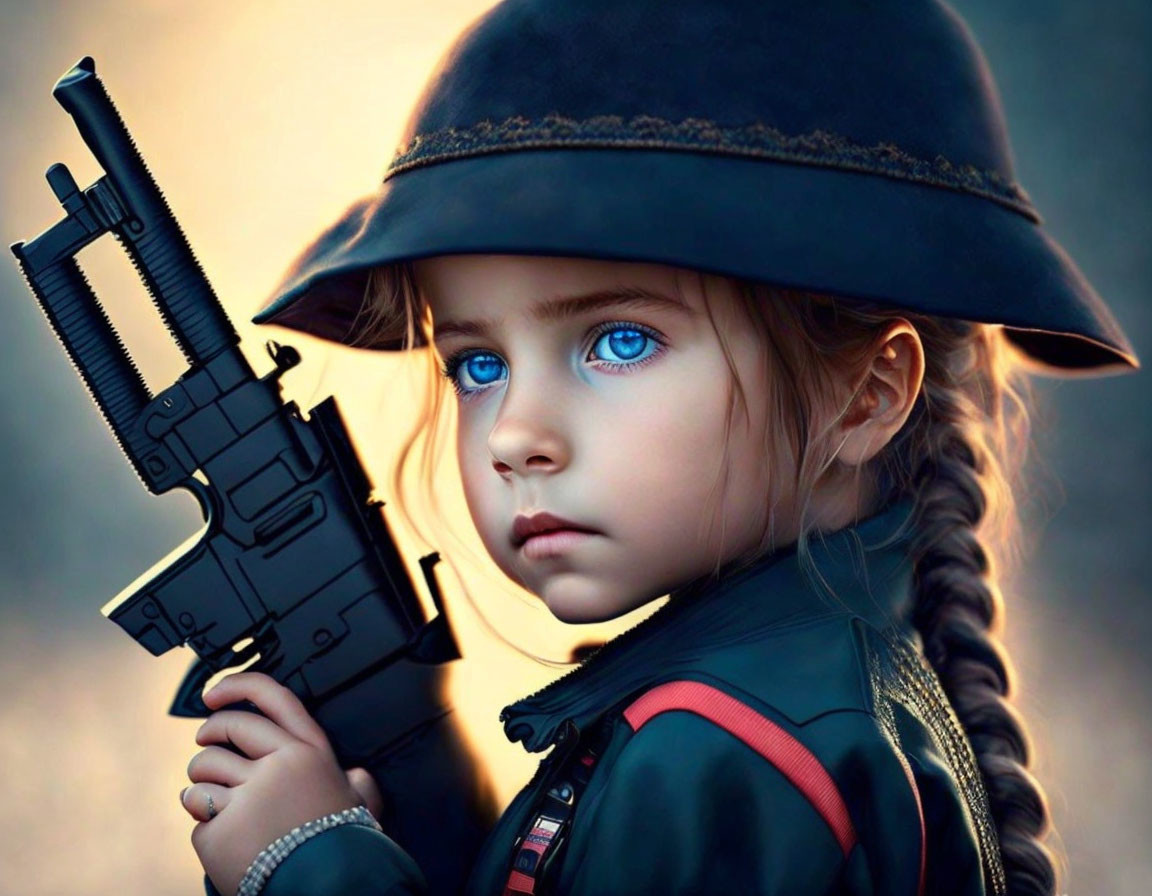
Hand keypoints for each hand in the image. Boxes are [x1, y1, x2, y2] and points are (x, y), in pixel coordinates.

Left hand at [180, 672, 378, 894]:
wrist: (329, 888)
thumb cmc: (342, 847)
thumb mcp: (357, 804)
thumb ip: (355, 783)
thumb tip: (357, 776)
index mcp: (311, 751)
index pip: (271, 697)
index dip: (237, 686)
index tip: (214, 694)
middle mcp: (281, 764)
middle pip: (228, 727)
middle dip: (209, 735)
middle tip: (207, 746)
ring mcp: (250, 795)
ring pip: (203, 769)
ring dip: (202, 783)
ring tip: (217, 801)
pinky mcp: (223, 828)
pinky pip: (196, 811)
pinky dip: (204, 822)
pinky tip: (226, 837)